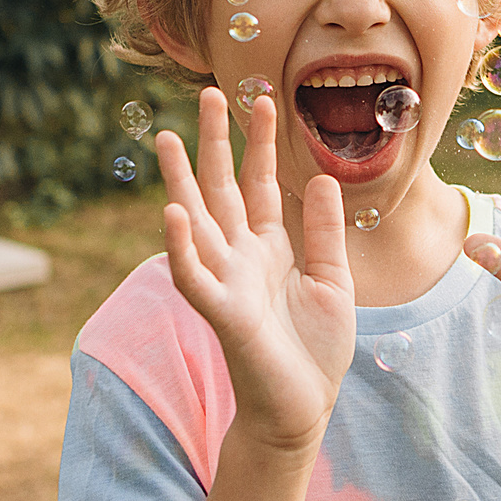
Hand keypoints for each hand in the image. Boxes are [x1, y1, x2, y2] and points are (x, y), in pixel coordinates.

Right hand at [155, 88, 356, 451]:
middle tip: (207, 94)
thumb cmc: (313, 347)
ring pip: (197, 222)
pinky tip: (172, 214)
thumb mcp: (333, 280)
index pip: (260, 183)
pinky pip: (194, 276)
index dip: (260, 143)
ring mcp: (226, 282)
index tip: (262, 99)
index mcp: (267, 247)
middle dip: (214, 144)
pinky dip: (181, 246)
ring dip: (180, 181)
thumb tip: (321, 178)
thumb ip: (325, 232)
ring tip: (168, 139)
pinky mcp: (222, 313)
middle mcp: (240, 257)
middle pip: (222, 189)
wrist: (302, 406)